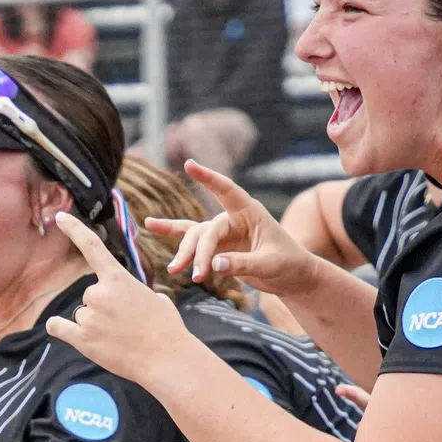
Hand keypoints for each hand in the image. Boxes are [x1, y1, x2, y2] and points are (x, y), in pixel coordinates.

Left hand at [40, 212, 198, 380]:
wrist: (165, 357)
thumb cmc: (165, 329)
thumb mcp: (156, 299)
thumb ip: (137, 294)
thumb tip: (138, 301)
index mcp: (118, 278)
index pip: (92, 246)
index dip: (74, 229)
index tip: (60, 217)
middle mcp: (99, 292)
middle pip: (90, 297)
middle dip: (103, 309)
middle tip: (125, 324)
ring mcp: (89, 315)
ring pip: (82, 315)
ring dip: (94, 326)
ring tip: (117, 338)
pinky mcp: (81, 338)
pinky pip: (58, 327)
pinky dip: (60, 329)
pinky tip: (72, 334)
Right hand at [153, 161, 321, 297]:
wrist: (291, 276)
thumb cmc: (287, 264)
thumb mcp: (270, 264)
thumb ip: (242, 264)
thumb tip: (213, 265)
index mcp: (250, 212)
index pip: (227, 190)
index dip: (208, 178)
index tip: (189, 165)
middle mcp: (233, 217)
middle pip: (205, 230)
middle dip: (198, 252)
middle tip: (196, 275)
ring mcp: (222, 231)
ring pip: (195, 238)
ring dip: (185, 254)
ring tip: (173, 270)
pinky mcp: (216, 245)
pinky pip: (190, 238)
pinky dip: (171, 232)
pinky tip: (150, 225)